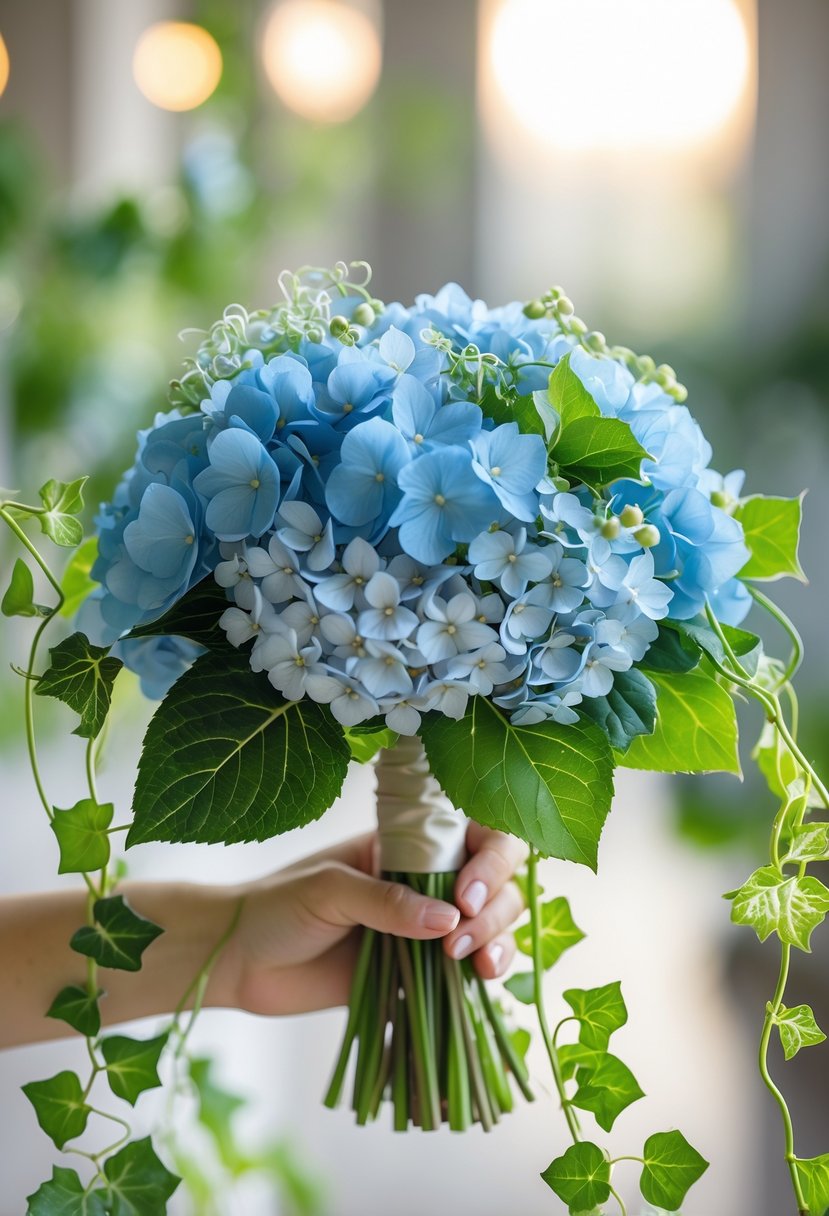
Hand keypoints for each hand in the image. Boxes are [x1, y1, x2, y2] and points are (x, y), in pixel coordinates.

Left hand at [214, 823, 526, 1016]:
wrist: (239, 961)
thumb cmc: (276, 906)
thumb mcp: (328, 890)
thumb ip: (386, 901)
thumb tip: (450, 919)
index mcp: (405, 846)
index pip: (474, 835)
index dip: (489, 859)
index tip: (467, 894)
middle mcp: (425, 882)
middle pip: (495, 882)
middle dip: (495, 908)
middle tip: (459, 940)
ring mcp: (424, 930)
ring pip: (491, 925)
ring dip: (498, 940)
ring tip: (472, 964)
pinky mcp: (417, 975)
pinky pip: (465, 974)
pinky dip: (483, 977)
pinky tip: (482, 982)